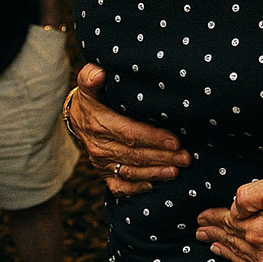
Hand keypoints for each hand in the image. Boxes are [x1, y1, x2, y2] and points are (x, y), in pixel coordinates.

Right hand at [69, 62, 190, 195]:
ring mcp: (101, 162)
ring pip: (130, 171)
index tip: (175, 140)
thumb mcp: (88, 83)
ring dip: (155, 173)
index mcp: (99, 123)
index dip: (153, 138)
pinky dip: (137, 188)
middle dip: (162, 157)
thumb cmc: (91, 97)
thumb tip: (99, 74)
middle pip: (134, 154)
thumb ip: (91, 77)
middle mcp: (100, 146)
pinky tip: (154, 186)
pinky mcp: (104, 173)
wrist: (77, 117)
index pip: (129, 133)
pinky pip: (119, 186)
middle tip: (185, 158)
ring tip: (176, 172)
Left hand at [196, 173, 262, 261]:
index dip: (213, 218)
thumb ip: (250, 195)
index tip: (201, 217)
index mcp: (259, 231)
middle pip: (234, 246)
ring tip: (215, 248)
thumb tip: (233, 208)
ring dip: (229, 257)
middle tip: (200, 233)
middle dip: (215, 237)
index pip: (228, 224)